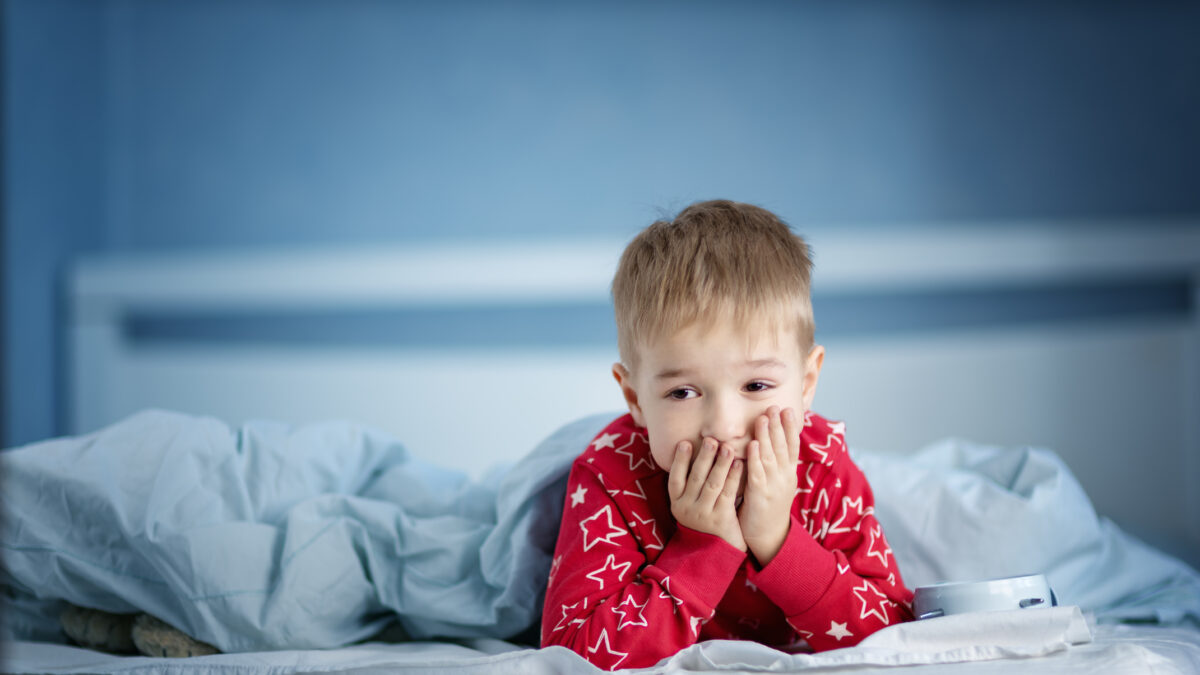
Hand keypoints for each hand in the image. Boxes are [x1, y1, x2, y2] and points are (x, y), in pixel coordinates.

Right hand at [668, 437, 746, 551]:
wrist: (715, 553)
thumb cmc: (704, 521)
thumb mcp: (691, 506)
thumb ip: (691, 485)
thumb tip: (697, 454)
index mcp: (677, 503)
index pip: (675, 478)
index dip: (679, 460)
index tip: (685, 442)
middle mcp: (686, 509)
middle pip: (696, 478)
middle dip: (704, 457)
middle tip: (711, 439)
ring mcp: (703, 515)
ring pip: (712, 484)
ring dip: (721, 464)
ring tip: (728, 447)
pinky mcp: (720, 520)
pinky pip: (728, 494)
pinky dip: (734, 477)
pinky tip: (740, 465)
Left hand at [738, 406, 799, 565]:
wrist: (770, 538)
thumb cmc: (769, 508)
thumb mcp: (778, 483)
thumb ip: (776, 465)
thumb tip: (771, 443)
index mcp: (789, 474)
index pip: (791, 446)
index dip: (790, 428)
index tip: (788, 409)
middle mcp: (784, 478)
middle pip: (782, 447)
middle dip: (779, 426)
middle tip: (775, 407)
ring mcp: (773, 486)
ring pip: (770, 457)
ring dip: (766, 437)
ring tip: (763, 418)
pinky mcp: (760, 496)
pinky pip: (757, 474)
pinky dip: (755, 458)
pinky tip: (752, 445)